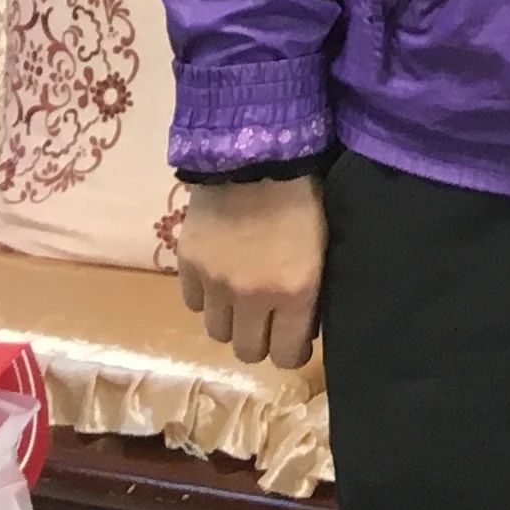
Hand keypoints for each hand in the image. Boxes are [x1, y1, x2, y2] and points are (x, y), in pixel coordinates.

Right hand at [171, 173, 326, 369]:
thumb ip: (309, 292)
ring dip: (229, 320)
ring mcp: (215, 282)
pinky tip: (218, 276)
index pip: (285, 356)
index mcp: (294, 291)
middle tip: (266, 320)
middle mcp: (251, 296)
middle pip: (246, 351)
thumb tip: (302, 325)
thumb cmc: (304, 195)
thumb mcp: (322, 247)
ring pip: (216, 331)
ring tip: (240, 298)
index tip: (293, 340)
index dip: (290, 351)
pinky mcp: (187, 264)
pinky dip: (205, 296)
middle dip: (258, 340)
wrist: (257, 153)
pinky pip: (192, 302)